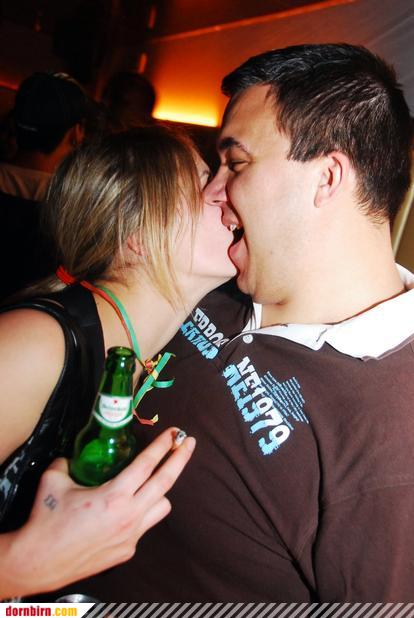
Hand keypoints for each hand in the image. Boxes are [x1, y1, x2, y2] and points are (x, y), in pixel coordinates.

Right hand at [0, 427, 194, 598]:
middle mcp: (129, 516)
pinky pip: (144, 526)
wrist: (39, 562)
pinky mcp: (127, 551)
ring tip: (152, 481)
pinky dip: (141, 514)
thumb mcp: (53, 481)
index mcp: (115, 496)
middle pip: (166, 482)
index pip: (147, 465)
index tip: (175, 433)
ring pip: (162, 507)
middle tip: (189, 443)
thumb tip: (70, 456)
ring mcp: (131, 536)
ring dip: (161, 491)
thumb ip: (66, 463)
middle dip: (181, 459)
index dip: (163, 446)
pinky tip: (125, 511)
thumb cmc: (47, 520)